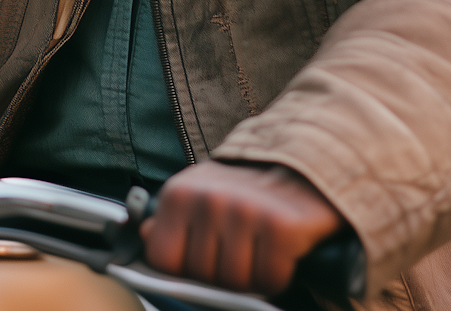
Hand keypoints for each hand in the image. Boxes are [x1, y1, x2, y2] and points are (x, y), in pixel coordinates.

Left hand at [140, 161, 344, 293]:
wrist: (305, 167)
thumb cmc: (248, 191)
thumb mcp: (200, 195)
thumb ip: (171, 220)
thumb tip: (145, 234)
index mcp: (180, 193)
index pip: (163, 261)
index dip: (185, 270)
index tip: (205, 257)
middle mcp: (208, 200)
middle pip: (202, 276)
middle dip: (223, 274)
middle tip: (242, 248)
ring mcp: (245, 212)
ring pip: (235, 283)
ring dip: (252, 276)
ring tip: (260, 248)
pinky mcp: (281, 227)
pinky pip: (270, 279)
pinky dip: (278, 274)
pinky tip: (281, 250)